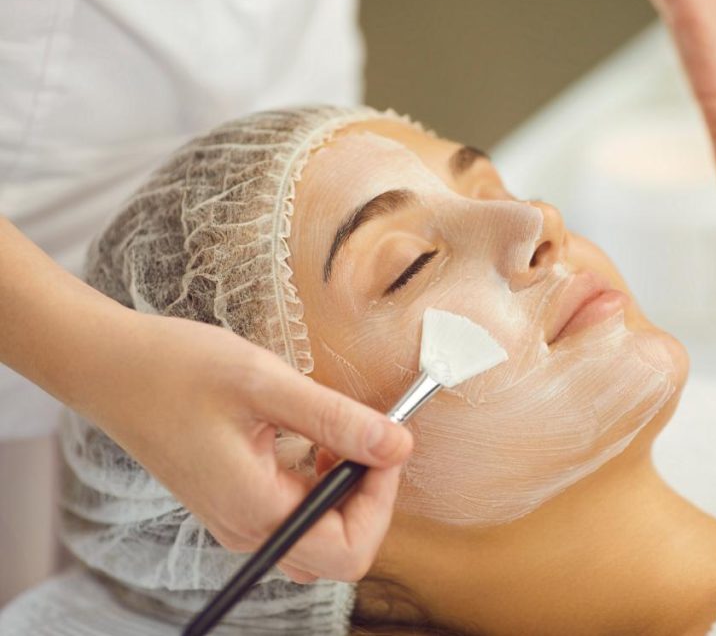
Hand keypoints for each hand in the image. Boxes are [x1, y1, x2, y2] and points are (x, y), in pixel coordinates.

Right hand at [88, 312, 412, 583]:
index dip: (382, 500)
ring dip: (344, 490)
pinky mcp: (233, 504)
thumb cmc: (176, 370)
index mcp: (255, 511)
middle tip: (366, 438)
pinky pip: (296, 517)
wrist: (112, 369)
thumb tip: (398, 445)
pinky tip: (312, 440)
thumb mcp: (266, 384)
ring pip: (320, 535)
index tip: (386, 443)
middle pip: (340, 551)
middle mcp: (246, 531)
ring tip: (335, 434)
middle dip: (368, 497)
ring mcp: (237, 522)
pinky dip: (319, 485)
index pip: (350, 551)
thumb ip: (336, 420)